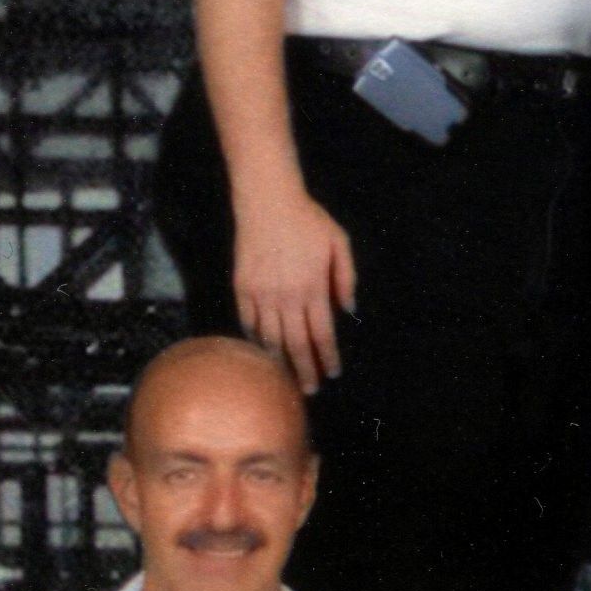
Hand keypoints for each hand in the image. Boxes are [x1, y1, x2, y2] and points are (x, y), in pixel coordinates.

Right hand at [231, 190, 356, 391]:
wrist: (267, 201)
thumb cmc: (308, 220)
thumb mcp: (339, 244)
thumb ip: (346, 279)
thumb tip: (349, 311)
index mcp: (313, 288)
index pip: (322, 334)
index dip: (327, 357)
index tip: (333, 372)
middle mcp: (286, 296)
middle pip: (296, 344)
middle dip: (304, 370)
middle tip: (310, 389)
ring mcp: (261, 293)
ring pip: (270, 338)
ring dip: (280, 361)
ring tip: (286, 378)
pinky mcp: (242, 287)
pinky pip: (248, 322)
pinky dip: (256, 339)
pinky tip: (263, 351)